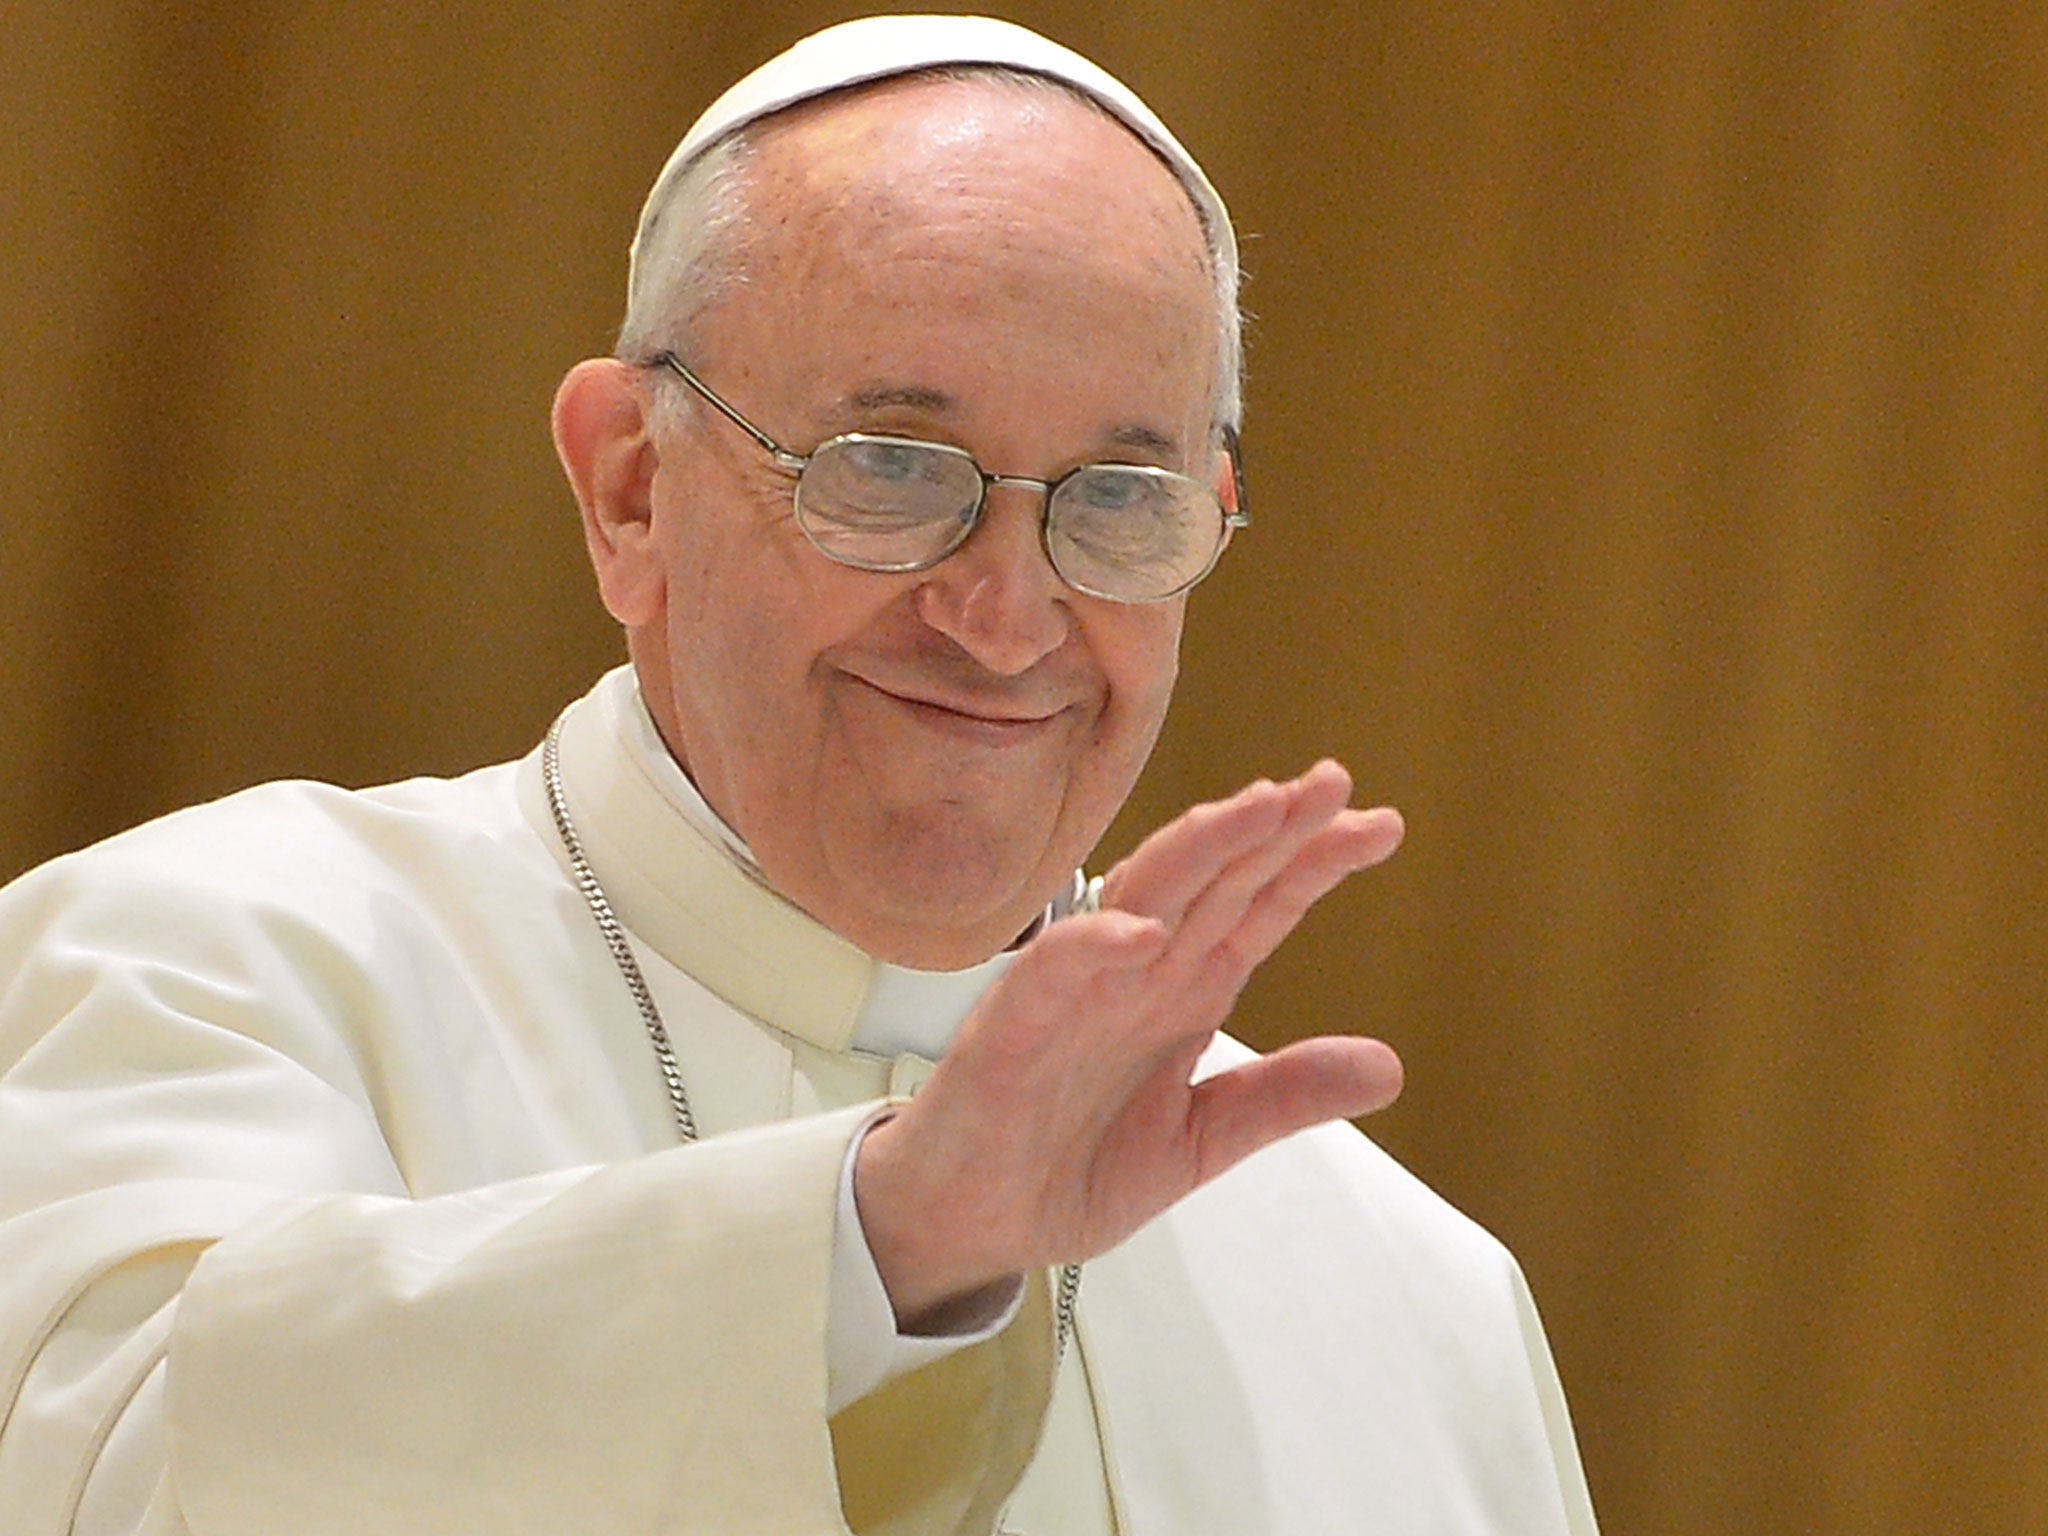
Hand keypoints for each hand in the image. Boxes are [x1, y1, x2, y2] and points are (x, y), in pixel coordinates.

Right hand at [854, 761, 1404, 1327]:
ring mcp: (1075, 995)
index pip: (1257, 908)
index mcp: (1181, 993)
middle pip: (1213, 882)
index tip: (1379, 827)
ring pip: (1140, 898)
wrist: (970, 1226)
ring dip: (1199, 850)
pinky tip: (1142, 930)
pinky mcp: (1012, 1030)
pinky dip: (1094, 945)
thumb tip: (1387, 1068)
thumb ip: (1282, 1098)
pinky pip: (1052, 973)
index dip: (1313, 864)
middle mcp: (1136, 976)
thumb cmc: (1067, 1166)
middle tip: (1334, 784)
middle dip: (1272, 830)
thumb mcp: (1201, 1140)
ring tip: (1259, 809)